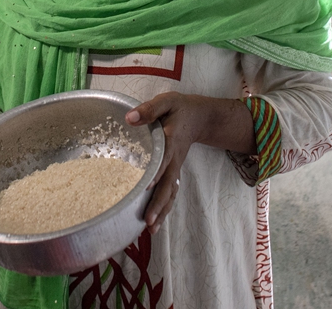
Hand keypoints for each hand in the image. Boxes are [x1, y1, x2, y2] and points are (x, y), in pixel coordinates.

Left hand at [124, 93, 236, 233]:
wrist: (201, 117)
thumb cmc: (180, 109)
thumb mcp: (167, 101)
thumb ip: (149, 109)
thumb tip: (130, 119)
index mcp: (171, 140)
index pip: (164, 159)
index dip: (156, 173)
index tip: (146, 187)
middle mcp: (175, 158)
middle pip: (168, 184)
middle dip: (159, 204)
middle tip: (148, 221)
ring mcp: (176, 167)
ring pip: (170, 193)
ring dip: (162, 211)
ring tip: (151, 229)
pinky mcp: (174, 171)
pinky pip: (170, 192)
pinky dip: (164, 208)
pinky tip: (154, 221)